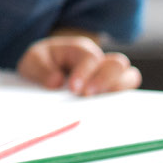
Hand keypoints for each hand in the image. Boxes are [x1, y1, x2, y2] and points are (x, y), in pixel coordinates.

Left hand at [19, 34, 139, 95]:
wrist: (42, 69)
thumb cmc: (41, 63)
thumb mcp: (32, 60)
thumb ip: (41, 68)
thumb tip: (56, 82)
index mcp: (80, 50)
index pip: (91, 58)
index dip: (85, 72)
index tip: (74, 88)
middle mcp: (99, 61)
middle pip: (118, 64)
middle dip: (105, 79)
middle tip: (87, 95)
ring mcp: (107, 76)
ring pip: (130, 76)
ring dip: (118, 90)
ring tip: (100, 105)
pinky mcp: (110, 91)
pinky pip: (125, 94)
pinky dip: (121, 101)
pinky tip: (107, 113)